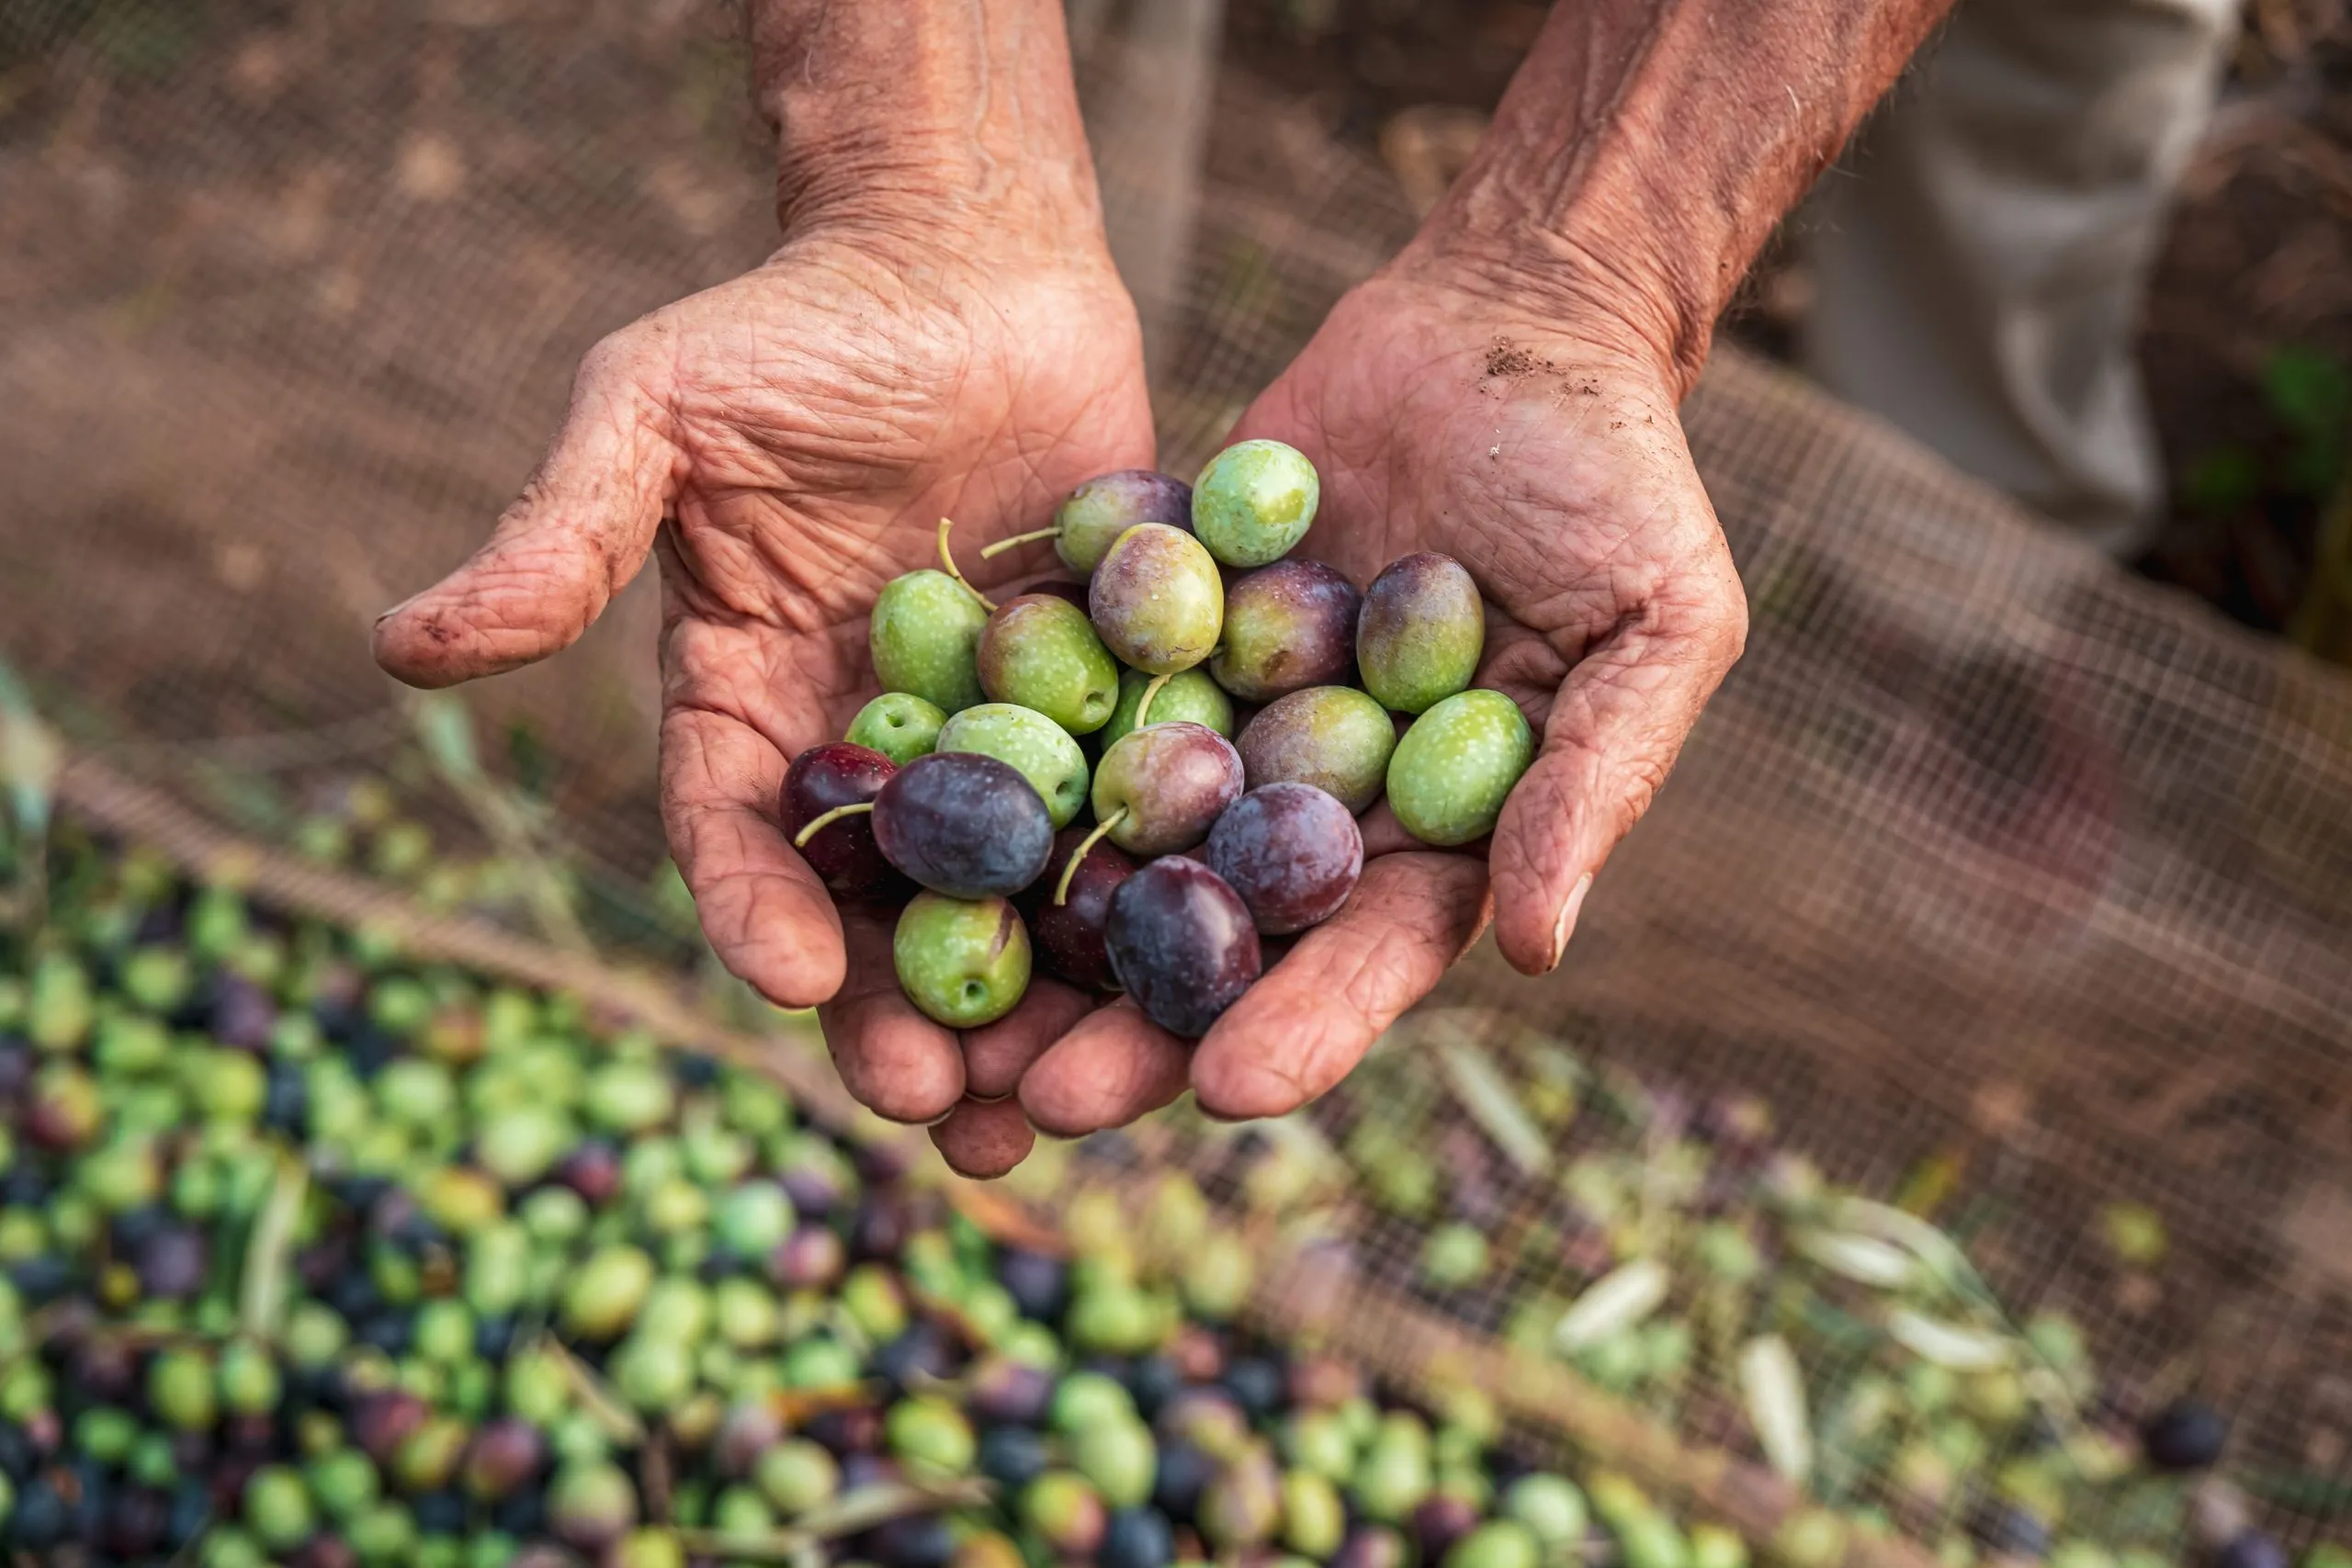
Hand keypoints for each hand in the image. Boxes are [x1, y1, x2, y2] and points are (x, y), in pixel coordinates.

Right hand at [372, 219, 1154, 1176]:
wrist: (965, 258)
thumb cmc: (792, 325)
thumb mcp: (654, 414)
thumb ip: (560, 536)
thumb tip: (399, 646)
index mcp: (746, 706)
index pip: (737, 835)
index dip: (756, 911)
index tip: (793, 980)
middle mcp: (869, 747)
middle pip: (881, 910)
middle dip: (904, 1013)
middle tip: (943, 1108)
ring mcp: (997, 738)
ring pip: (1010, 897)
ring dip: (1033, 1003)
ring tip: (1063, 1104)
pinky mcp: (1110, 703)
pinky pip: (1128, 811)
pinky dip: (1152, 896)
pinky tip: (1193, 976)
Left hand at [1010, 263, 1747, 1138]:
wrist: (1504, 315)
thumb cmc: (1614, 472)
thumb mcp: (1654, 622)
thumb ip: (1599, 777)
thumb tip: (1534, 946)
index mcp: (1439, 827)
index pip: (1369, 950)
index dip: (1304, 1023)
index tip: (1226, 1089)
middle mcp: (1318, 792)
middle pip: (1222, 929)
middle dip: (1135, 1021)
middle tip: (1037, 1101)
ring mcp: (1227, 712)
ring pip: (1121, 841)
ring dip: (1040, 926)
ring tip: (946, 997)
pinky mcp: (1155, 623)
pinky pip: (1072, 690)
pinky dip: (997, 750)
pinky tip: (910, 808)